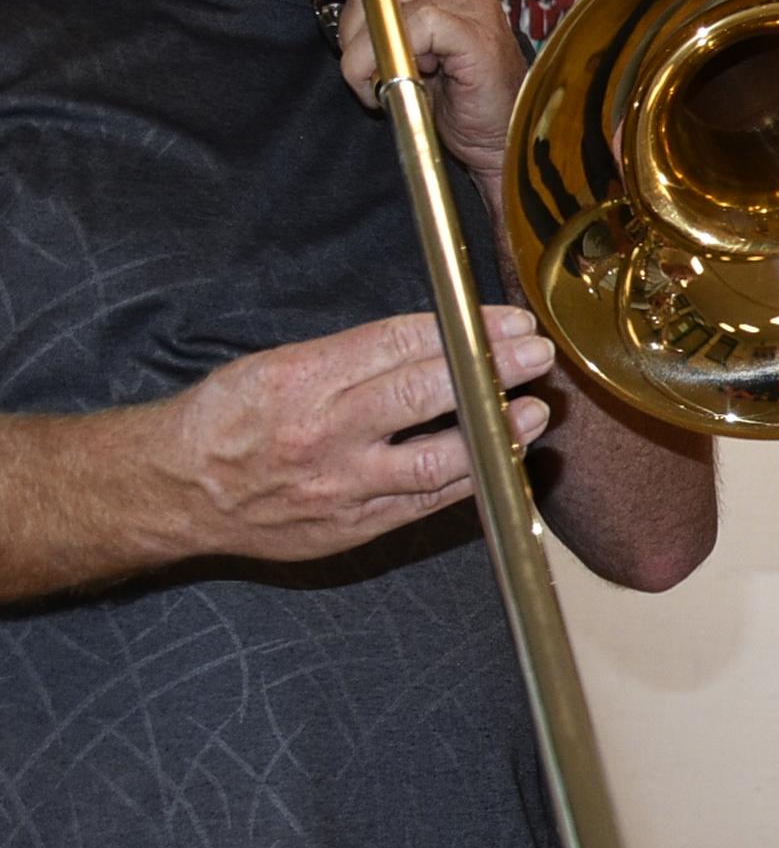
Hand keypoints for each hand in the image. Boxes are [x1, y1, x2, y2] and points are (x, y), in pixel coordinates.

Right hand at [163, 308, 553, 562]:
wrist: (173, 492)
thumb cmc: (226, 420)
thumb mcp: (275, 364)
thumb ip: (353, 357)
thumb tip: (438, 340)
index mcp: (301, 378)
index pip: (401, 344)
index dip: (465, 330)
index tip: (507, 322)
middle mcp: (324, 432)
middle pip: (426, 393)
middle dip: (492, 371)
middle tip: (536, 354)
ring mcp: (342, 485)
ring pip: (439, 459)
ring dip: (498, 434)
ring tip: (535, 413)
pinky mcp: (354, 526)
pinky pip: (428, 504)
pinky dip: (475, 481)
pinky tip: (504, 460)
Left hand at [305, 0, 527, 181]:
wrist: (493, 127)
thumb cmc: (452, 75)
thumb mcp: (410, 13)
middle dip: (352, 19)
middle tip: (359, 55)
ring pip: (386, 4)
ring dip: (366, 52)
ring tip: (381, 77)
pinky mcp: (473, 29)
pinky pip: (408, 29)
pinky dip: (388, 62)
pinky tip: (402, 81)